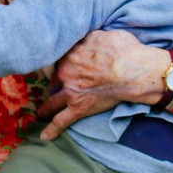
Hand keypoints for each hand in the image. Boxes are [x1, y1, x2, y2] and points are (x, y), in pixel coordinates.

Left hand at [39, 30, 170, 140]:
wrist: (131, 69)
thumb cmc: (123, 49)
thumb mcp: (103, 35)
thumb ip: (90, 38)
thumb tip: (88, 40)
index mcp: (71, 54)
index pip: (61, 59)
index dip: (62, 63)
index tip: (63, 66)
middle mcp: (65, 72)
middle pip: (54, 79)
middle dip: (54, 83)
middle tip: (55, 87)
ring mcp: (70, 91)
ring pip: (52, 100)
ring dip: (46, 106)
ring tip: (41, 111)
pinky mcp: (78, 108)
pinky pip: (61, 120)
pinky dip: (52, 129)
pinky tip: (44, 137)